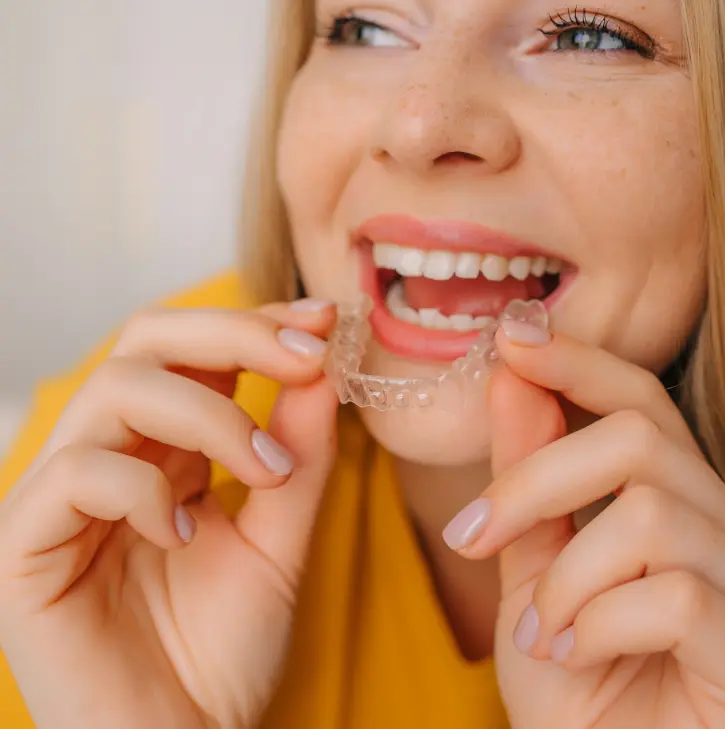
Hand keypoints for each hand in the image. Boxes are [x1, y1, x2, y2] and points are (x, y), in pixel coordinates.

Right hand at [0, 300, 338, 728]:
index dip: (255, 323)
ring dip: (208, 416)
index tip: (323, 320)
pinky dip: (144, 490)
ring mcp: (61, 497)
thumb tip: (320, 371)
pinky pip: (75, 475)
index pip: (194, 351)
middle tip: (305, 356)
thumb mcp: (280, 539)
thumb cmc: (223, 647)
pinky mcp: (23, 546)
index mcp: (163, 450)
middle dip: (233, 335)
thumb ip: (299, 457)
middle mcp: (109, 456)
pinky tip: (187, 534)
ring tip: (266, 472)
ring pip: (115, 392)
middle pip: (145, 341)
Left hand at [444, 324, 724, 728]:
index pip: (642, 403)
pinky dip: (598, 623)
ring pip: (652, 517)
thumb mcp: (532, 568)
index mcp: (687, 503)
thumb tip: (513, 377)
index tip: (513, 336)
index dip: (579, 362)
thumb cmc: (573, 686)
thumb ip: (530, 477)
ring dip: (567, 577)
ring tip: (542, 630)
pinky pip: (676, 596)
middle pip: (639, 443)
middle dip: (536, 481)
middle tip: (474, 535)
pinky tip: (579, 654)